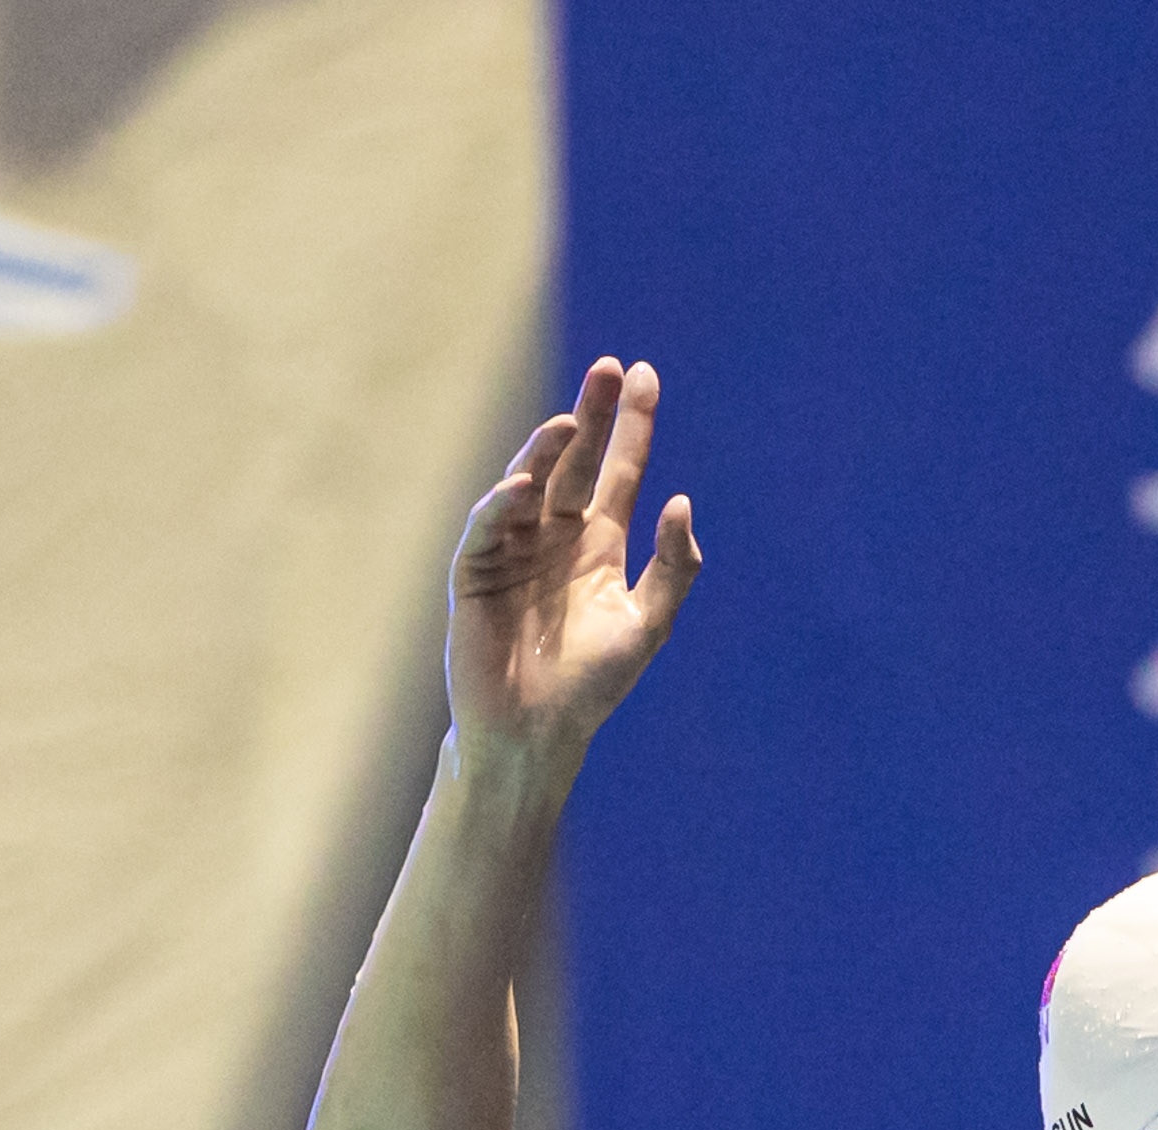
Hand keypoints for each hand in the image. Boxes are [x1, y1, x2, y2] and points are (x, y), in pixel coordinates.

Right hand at [447, 357, 703, 768]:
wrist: (538, 731)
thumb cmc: (593, 682)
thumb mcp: (647, 622)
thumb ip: (672, 567)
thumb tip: (682, 502)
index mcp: (598, 544)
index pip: (618, 471)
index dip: (632, 426)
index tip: (644, 376)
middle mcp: (554, 536)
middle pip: (575, 462)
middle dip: (591, 416)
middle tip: (609, 370)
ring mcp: (512, 550)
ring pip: (529, 484)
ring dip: (546, 452)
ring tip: (572, 421)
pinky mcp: (475, 573)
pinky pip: (487, 529)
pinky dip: (502, 506)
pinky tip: (525, 485)